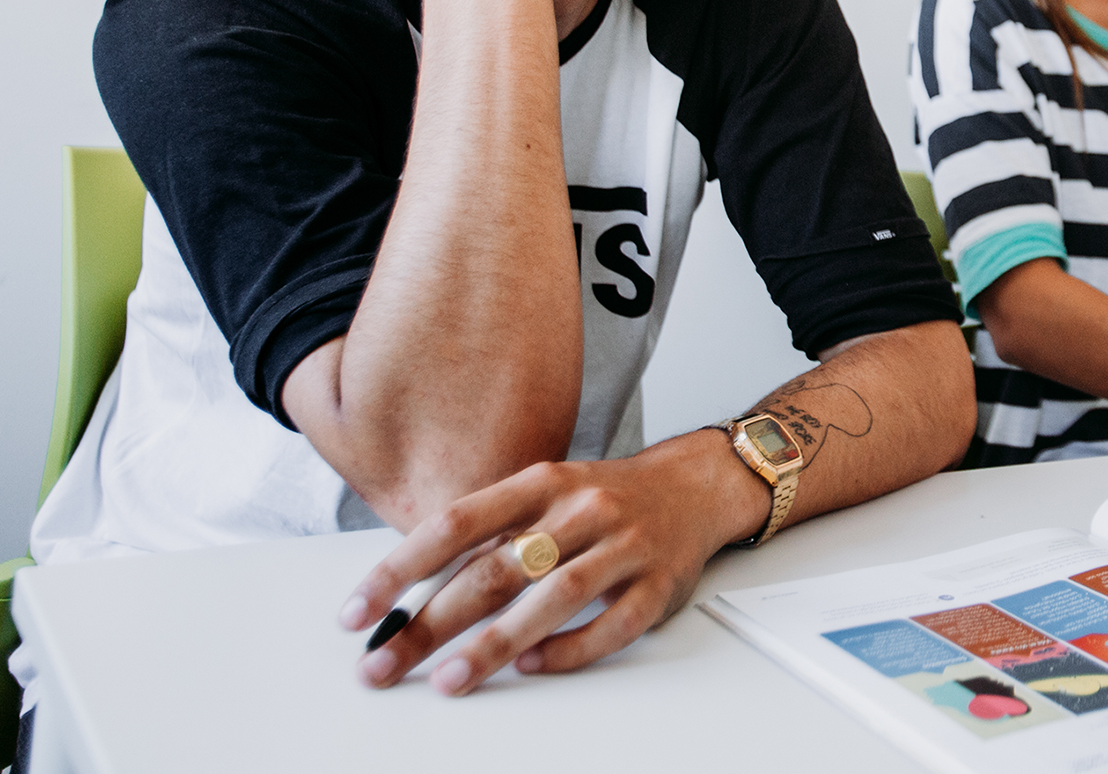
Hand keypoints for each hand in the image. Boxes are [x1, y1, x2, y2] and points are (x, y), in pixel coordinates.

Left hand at [339, 431, 765, 694]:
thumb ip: (491, 536)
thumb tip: (412, 593)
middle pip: (496, 569)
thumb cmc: (605, 499)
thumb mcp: (545, 495)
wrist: (695, 487)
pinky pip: (612, 622)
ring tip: (449, 678)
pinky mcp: (656, 584)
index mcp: (542, 483)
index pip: (456, 524)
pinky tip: (536, 666)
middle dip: (430, 622)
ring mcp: (623, 545)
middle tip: (383, 665)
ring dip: (495, 643)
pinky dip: (571, 647)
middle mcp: (581, 509)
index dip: (400, 570)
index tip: (358, 613)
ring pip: (553, 596)